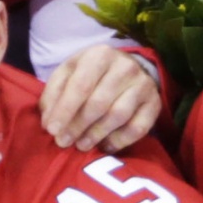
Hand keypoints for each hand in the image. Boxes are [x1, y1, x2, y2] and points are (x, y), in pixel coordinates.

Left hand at [39, 47, 161, 151]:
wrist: (127, 69)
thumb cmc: (91, 74)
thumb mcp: (69, 74)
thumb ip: (54, 94)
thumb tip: (48, 122)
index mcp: (99, 55)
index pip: (80, 86)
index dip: (64, 110)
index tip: (51, 130)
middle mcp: (125, 67)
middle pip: (98, 103)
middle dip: (77, 126)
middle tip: (63, 142)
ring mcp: (143, 85)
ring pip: (117, 116)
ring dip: (96, 135)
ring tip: (81, 145)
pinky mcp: (154, 104)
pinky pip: (137, 128)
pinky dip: (119, 141)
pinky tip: (105, 147)